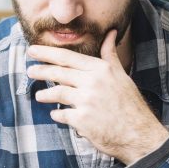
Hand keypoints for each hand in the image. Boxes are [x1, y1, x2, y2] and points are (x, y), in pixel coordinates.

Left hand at [27, 30, 168, 164]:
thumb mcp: (122, 75)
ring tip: (39, 96)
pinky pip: (61, 114)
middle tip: (29, 71)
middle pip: (59, 73)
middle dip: (41, 71)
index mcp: (101, 70)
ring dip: (45, 95)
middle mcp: (93, 83)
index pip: (68, 58)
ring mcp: (86, 101)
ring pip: (57, 93)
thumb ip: (110, 55)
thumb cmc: (130, 104)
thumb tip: (110, 33)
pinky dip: (57, 114)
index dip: (47, 54)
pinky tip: (55, 114)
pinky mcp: (82, 120)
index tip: (33, 51)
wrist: (139, 134)